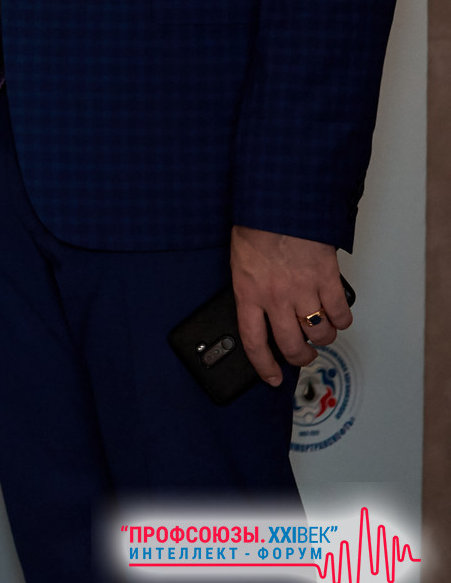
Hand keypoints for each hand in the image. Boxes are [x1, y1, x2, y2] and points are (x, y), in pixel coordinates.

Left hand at [231, 225, 349, 386]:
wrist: (279, 204)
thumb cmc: (256, 228)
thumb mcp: (240, 263)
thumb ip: (250, 290)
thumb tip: (260, 314)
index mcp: (248, 293)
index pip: (253, 341)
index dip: (263, 365)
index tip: (271, 378)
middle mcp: (275, 297)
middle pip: (291, 345)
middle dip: (301, 356)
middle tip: (304, 354)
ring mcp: (303, 290)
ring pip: (320, 333)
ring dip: (323, 337)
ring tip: (320, 329)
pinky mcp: (326, 280)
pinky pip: (340, 314)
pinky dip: (342, 320)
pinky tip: (337, 314)